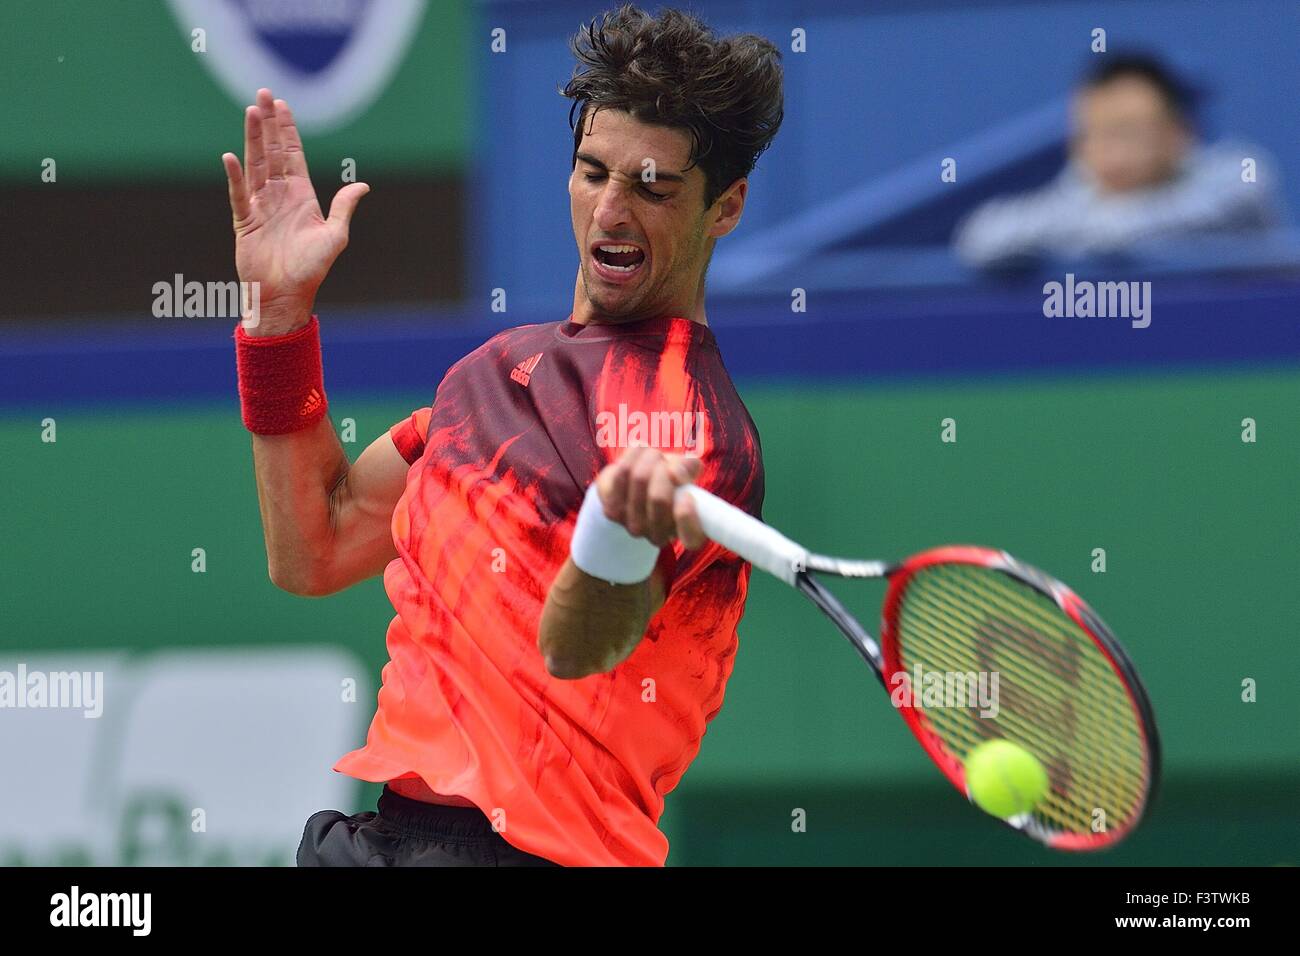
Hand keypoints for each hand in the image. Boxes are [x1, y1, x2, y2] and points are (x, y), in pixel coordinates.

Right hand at [221, 88, 368, 334]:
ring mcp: (260, 206)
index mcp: (301, 196)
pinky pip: (238, 195)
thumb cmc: (312, 270)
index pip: (293, 155)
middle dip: (268, 123)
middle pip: (271, 151)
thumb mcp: (335, 237)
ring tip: (251, 112)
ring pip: (255, 164)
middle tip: (262, 94)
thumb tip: (363, 185)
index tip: (282, 105)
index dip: (287, 130)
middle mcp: (279, 196)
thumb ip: (344, 207)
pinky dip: (235, 177)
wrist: (286, 296)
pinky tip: (231, 157)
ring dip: (253, 138)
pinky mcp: (244, 221)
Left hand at [594, 447, 706, 548]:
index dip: (688, 516)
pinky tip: (639, 452)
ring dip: (650, 458)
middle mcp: (660, 537)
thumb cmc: (667, 478)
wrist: (632, 481)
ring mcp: (634, 527)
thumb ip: (689, 468)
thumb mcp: (686, 470)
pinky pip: (623, 472)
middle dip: (664, 469)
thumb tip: (675, 474)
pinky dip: (634, 455)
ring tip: (654, 456)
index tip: (687, 495)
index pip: (692, 537)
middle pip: (659, 498)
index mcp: (687, 533)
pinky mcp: (612, 512)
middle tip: (667, 464)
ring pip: (640, 479)